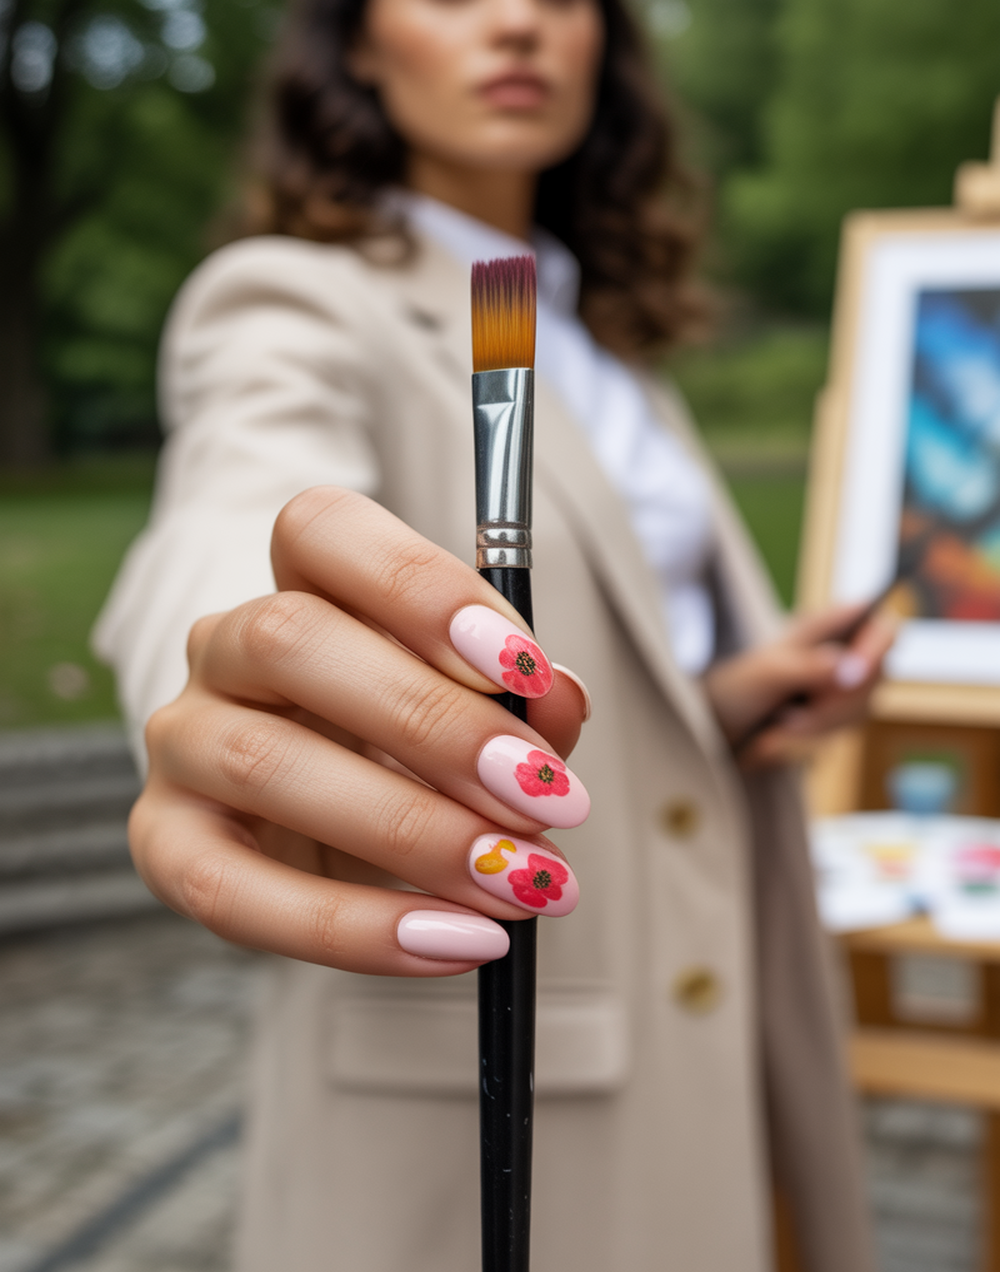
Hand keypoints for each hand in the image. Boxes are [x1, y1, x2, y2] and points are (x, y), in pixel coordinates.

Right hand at [129, 489, 589, 977]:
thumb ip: (523, 696)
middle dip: (434, 724)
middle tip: (545, 797)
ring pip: (263, 765)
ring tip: (521, 881)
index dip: (421, 587)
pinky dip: (356, 930)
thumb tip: (557, 702)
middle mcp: (223, 644)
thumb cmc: (415, 740)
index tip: (524, 665)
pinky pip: (234, 894)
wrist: (323, 822)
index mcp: (304, 580)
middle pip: (293, 640)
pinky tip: (455, 942)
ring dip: (410, 832)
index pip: (323, 531)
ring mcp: (183, 742)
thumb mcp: (483, 706)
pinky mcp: (166, 845)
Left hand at [702, 602, 896, 768]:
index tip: (853, 674)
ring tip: (773, 729)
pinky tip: (772, 739)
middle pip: (874, 681)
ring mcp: (840, 690)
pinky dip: (801, 745)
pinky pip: (835, 739)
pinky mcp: (832, 721)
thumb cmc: (736, 686)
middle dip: (832, 707)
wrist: (714, 727)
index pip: (882, 630)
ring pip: (855, 716)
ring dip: (811, 730)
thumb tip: (849, 668)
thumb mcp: (767, 672)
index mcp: (827, 628)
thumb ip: (809, 666)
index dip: (877, 649)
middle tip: (791, 717)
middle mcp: (841, 655)